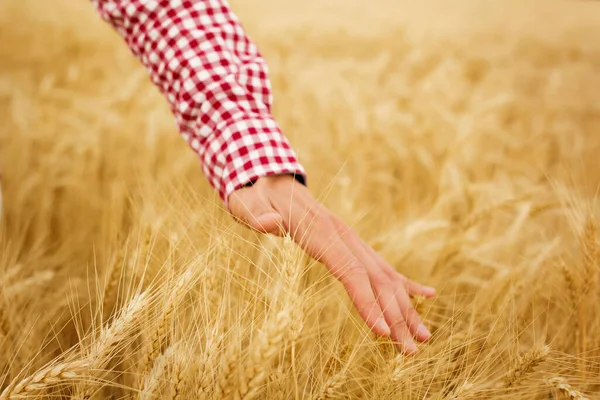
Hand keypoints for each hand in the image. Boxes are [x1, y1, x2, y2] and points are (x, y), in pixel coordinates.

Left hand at [228, 174, 435, 353]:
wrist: (272, 182)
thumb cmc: (255, 199)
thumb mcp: (247, 204)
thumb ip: (257, 215)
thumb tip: (272, 223)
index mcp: (320, 231)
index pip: (351, 271)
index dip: (368, 302)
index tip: (384, 333)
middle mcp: (344, 235)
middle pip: (376, 280)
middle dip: (396, 316)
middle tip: (411, 351)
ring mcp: (351, 239)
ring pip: (386, 277)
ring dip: (406, 308)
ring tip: (424, 338)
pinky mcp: (352, 244)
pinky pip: (383, 267)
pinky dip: (407, 284)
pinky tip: (428, 296)